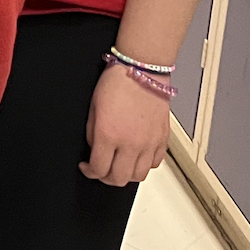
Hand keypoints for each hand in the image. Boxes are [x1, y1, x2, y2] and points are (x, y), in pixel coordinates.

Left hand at [81, 63, 171, 185]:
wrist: (141, 71)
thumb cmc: (116, 82)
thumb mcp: (93, 107)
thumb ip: (92, 133)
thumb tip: (94, 149)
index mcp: (109, 135)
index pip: (99, 168)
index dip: (89, 172)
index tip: (87, 167)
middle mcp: (131, 143)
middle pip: (119, 178)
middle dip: (106, 178)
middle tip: (101, 170)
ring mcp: (149, 143)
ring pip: (139, 176)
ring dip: (127, 175)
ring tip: (119, 165)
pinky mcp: (162, 140)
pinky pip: (155, 164)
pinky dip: (145, 165)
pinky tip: (136, 157)